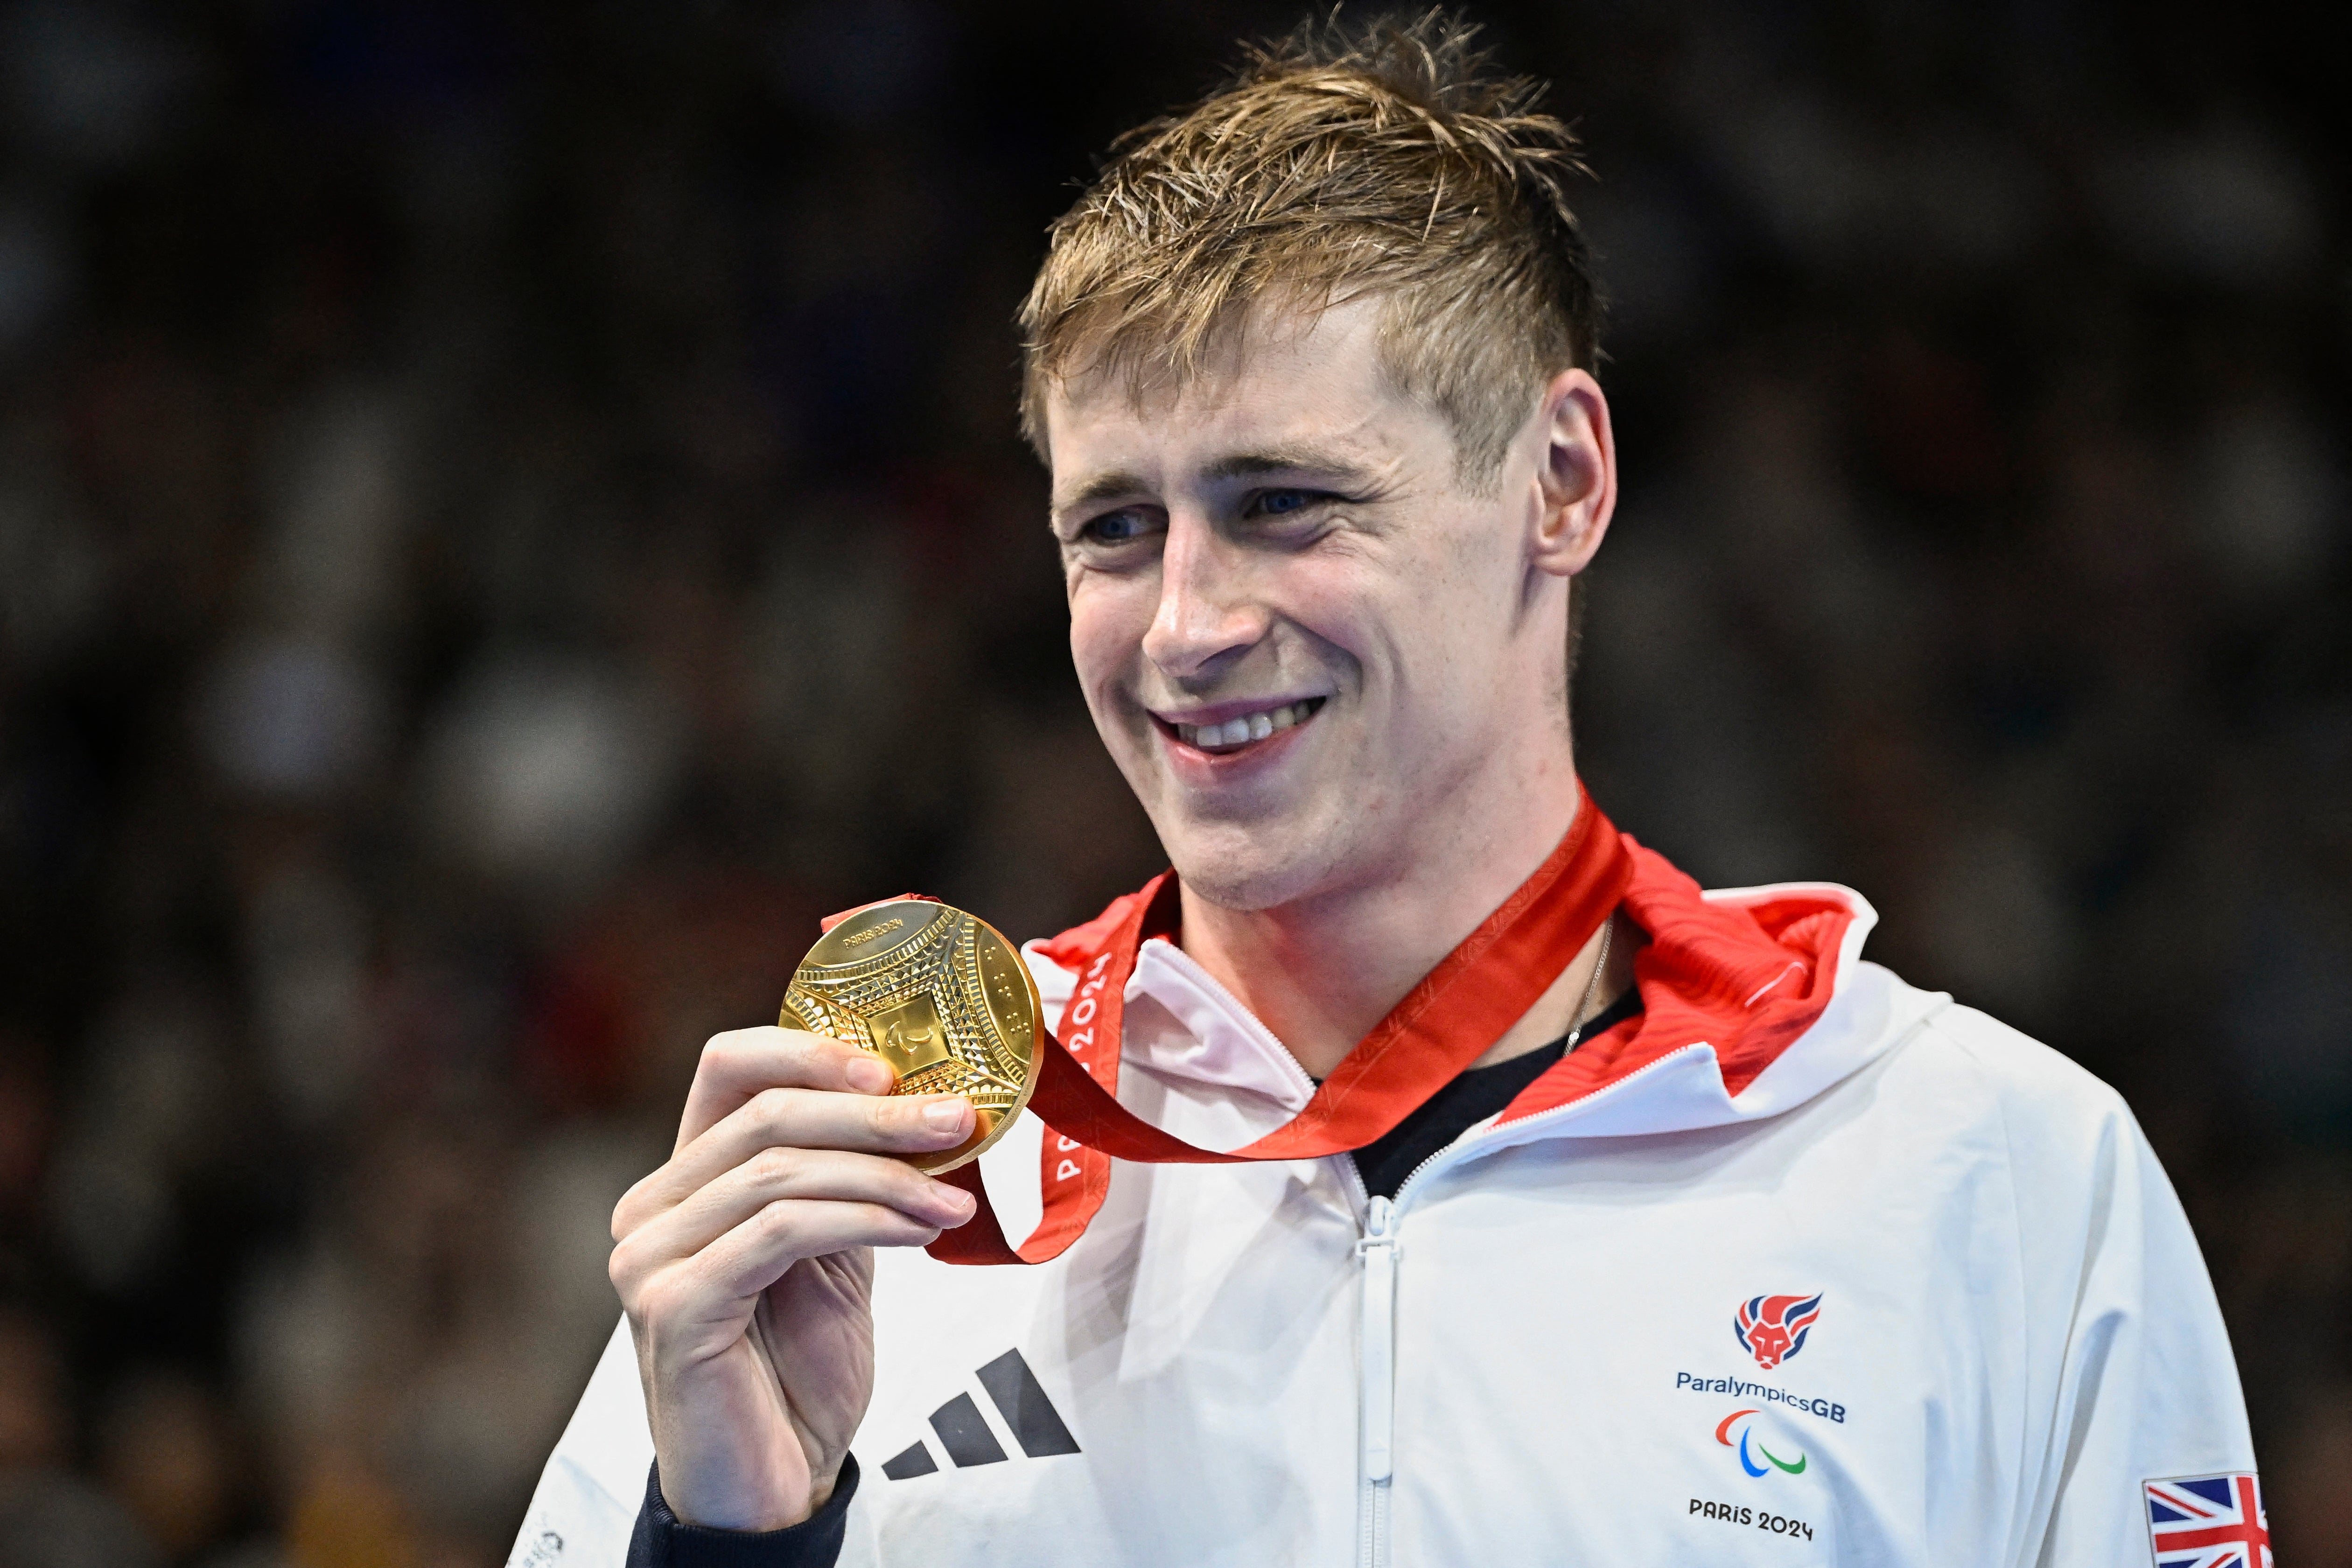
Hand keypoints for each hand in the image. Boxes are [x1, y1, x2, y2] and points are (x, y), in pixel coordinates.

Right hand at [608, 1028, 979, 1529]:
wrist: (772, 1484)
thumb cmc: (796, 1371)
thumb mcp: (835, 1252)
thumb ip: (852, 1180)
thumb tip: (929, 1107)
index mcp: (685, 1180)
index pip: (728, 1069)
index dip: (808, 1050)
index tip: (894, 1066)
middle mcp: (652, 1208)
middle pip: (765, 1113)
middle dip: (875, 1112)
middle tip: (959, 1120)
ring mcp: (651, 1257)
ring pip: (779, 1171)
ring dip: (885, 1175)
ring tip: (954, 1198)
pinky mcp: (673, 1307)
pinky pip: (780, 1231)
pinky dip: (861, 1219)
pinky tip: (918, 1231)